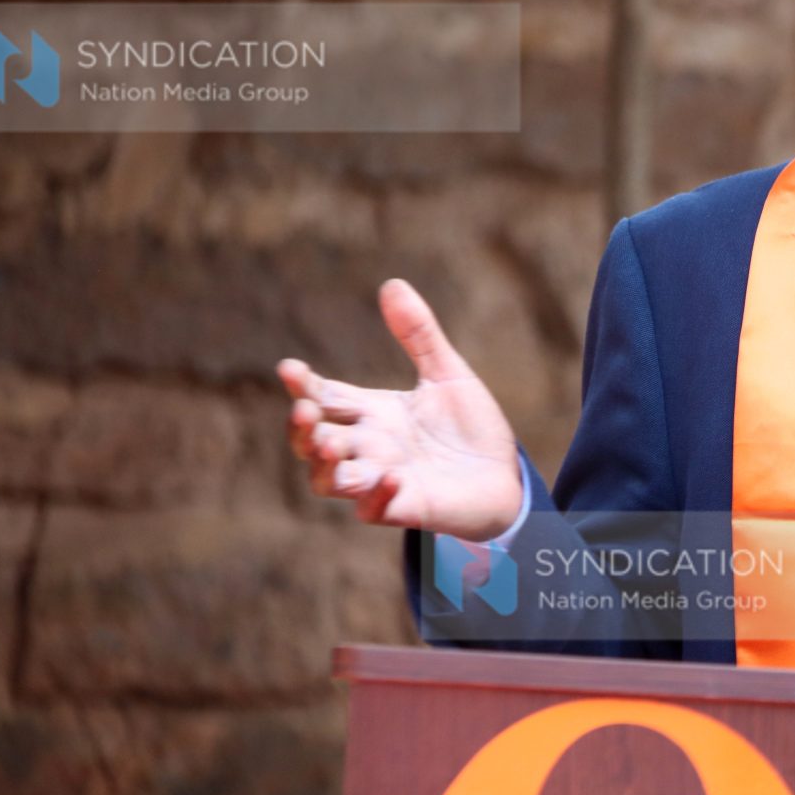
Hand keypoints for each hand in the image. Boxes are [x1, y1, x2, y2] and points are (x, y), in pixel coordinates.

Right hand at [278, 279, 523, 538]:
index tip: (290, 368)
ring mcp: (382, 480)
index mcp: (371, 413)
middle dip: (303, 428)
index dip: (303, 386)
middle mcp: (368, 448)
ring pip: (329, 481)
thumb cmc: (470, 429)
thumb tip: (392, 283)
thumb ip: (419, 335)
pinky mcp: (405, 508)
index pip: (324, 397)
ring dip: (324, 466)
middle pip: (313, 442)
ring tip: (331, 445)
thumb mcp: (447, 375)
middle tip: (305, 410)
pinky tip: (392, 476)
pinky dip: (377, 495)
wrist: (504, 477)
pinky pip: (374, 511)